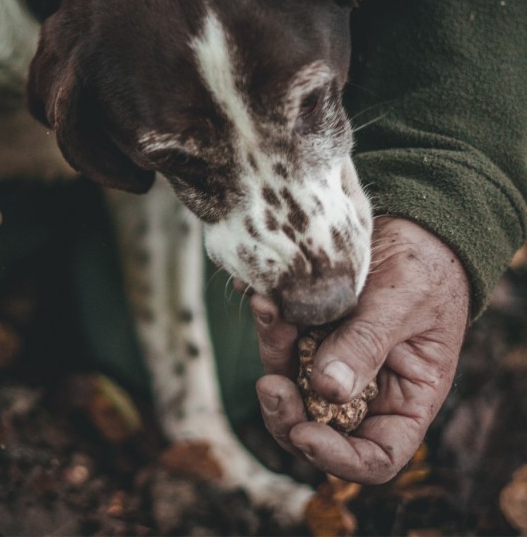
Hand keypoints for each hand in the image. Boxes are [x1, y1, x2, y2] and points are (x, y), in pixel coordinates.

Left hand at [251, 217, 469, 482]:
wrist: (410, 227)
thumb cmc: (426, 268)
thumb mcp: (404, 303)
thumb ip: (368, 344)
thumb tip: (327, 390)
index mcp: (405, 399)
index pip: (375, 456)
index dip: (339, 459)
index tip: (305, 434)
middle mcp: (365, 388)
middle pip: (318, 426)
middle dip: (286, 413)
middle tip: (269, 385)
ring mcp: (333, 360)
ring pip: (290, 380)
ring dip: (273, 351)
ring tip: (267, 308)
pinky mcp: (311, 332)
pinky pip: (282, 339)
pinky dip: (270, 321)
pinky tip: (261, 295)